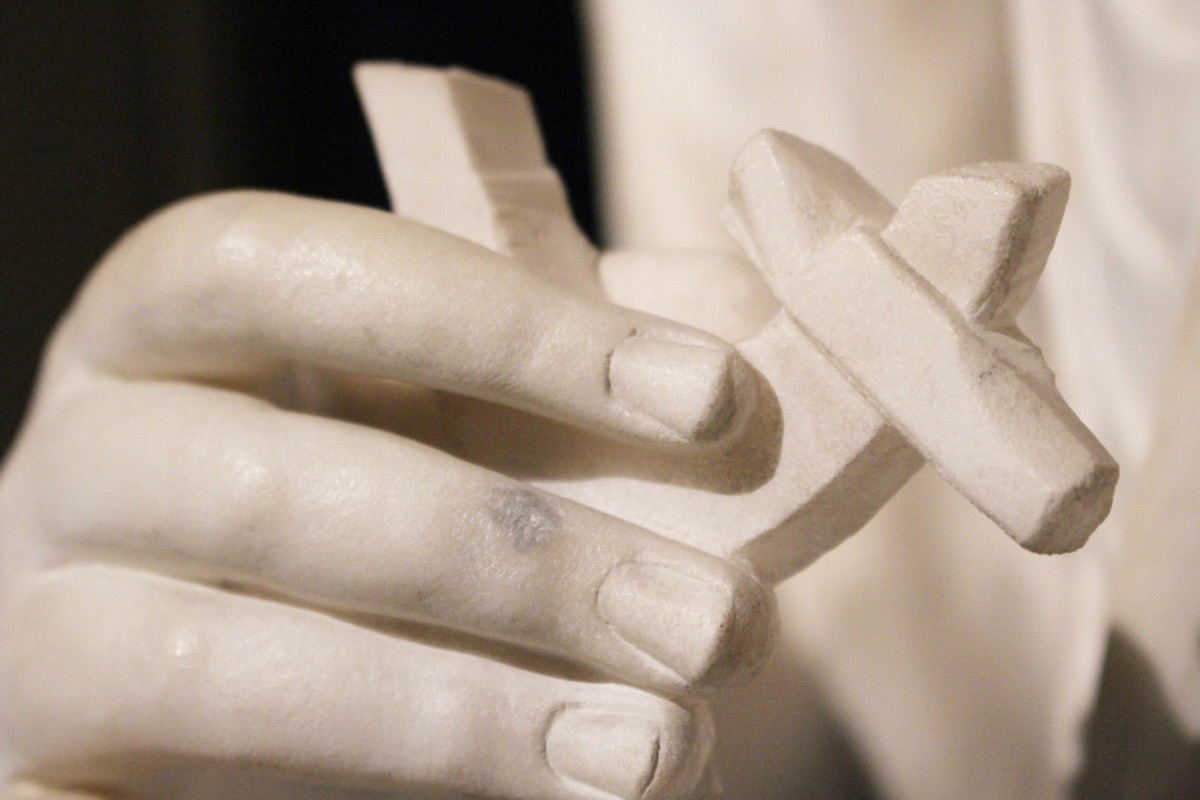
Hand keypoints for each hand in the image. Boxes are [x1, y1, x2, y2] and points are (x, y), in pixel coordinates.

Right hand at [0, 191, 776, 798]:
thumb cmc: (387, 508)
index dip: (496, 323)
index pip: (281, 268)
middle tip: (710, 622)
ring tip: (654, 751)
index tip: (710, 396)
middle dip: (513, 556)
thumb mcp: (472, 407)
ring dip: (456, 717)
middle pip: (268, 486)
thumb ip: (579, 349)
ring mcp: (39, 633)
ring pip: (210, 671)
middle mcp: (79, 461)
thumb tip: (740, 305)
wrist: (263, 684)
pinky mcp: (43, 779)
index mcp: (167, 330)